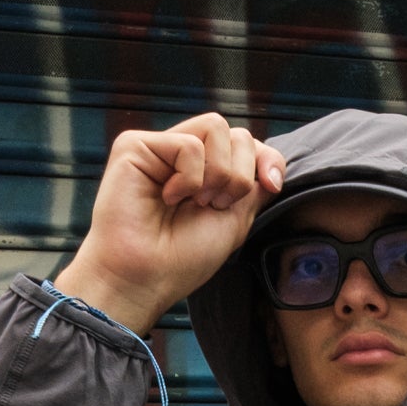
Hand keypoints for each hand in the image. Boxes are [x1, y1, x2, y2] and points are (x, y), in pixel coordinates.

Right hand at [54, 113, 287, 335]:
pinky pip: (188, 145)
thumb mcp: (235, 221)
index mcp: (205, 171)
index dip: (265, 158)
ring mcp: (159, 147)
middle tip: (214, 206)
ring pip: (216, 127)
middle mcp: (182, 155)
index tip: (271, 184)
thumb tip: (270, 163)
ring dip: (218, 174)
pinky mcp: (135, 145)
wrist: (146, 277)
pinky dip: (189, 179)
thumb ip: (254, 187)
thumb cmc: (183, 258)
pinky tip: (168, 198)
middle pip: (237, 133)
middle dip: (239, 176)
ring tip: (195, 202)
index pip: (247, 143)